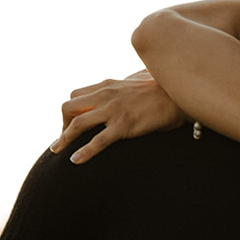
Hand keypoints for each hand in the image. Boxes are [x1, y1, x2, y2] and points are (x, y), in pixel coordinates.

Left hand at [51, 74, 189, 162]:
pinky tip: (75, 161)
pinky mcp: (124, 125)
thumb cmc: (166, 87)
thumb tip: (131, 82)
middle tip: (64, 140)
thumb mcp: (140, 79)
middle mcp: (106, 94)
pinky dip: (84, 151)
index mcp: (108, 84)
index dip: (70, 111)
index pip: (77, 94)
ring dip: (63, 139)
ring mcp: (114, 110)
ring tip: (57, 152)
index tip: (71, 124)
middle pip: (69, 106)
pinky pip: (98, 140)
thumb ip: (129, 82)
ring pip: (77, 123)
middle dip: (62, 124)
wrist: (182, 93)